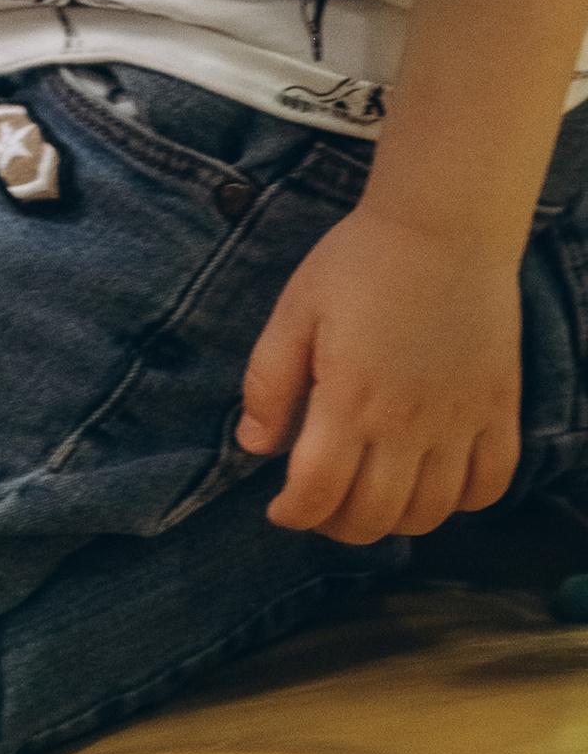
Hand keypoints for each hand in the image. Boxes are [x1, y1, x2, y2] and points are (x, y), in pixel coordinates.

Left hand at [238, 205, 522, 544]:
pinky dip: (463, 502)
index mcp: (350, 401)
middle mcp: (407, 426)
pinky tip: (436, 483)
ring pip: (431, 513)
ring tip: (372, 498)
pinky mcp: (498, 411)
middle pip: (374, 517)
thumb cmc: (359, 262)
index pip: (319, 493)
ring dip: (396, 522)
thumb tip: (254, 446)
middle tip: (322, 507)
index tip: (281, 510)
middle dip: (338, 526)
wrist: (443, 227)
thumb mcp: (295, 310)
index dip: (294, 514)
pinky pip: (489, 485)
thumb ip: (269, 381)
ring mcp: (459, 423)